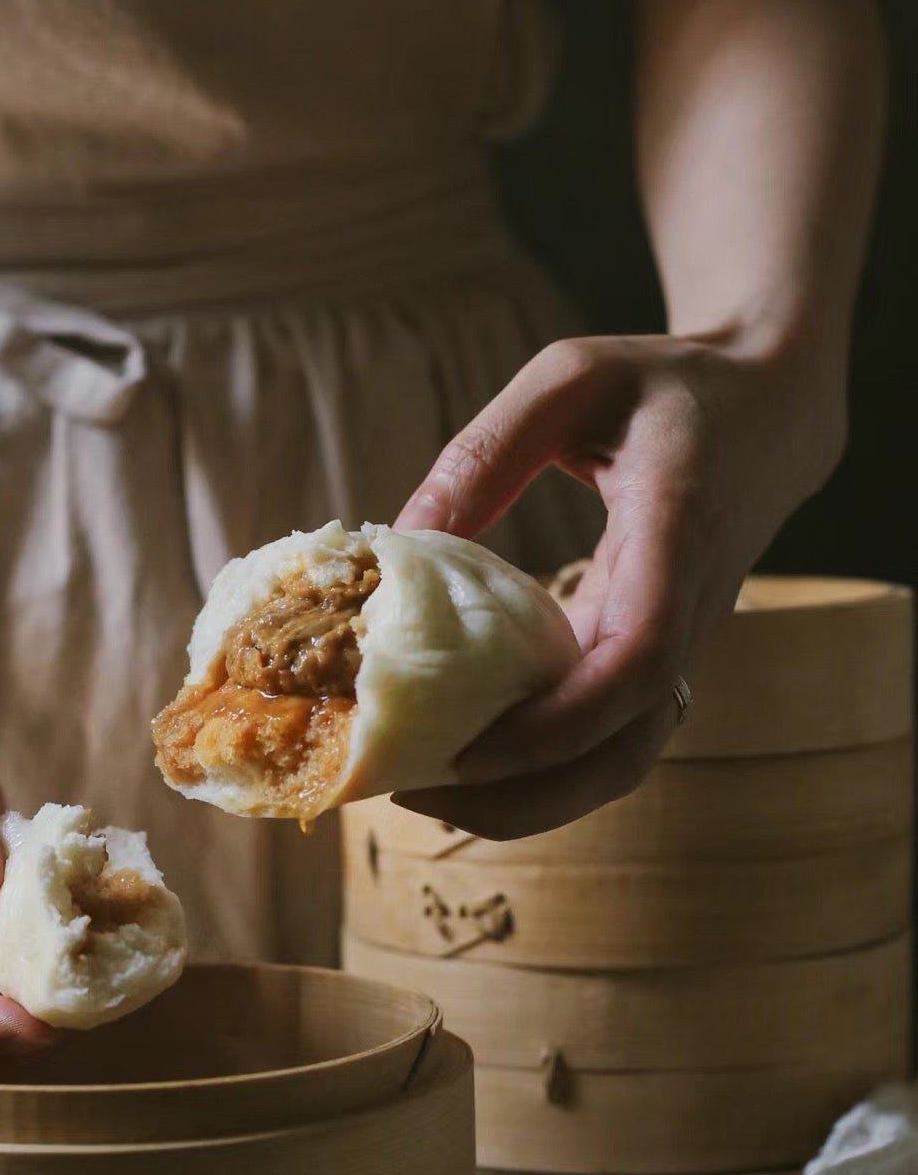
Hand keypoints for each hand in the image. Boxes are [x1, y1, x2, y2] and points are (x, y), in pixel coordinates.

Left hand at [394, 329, 844, 838]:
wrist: (772, 414)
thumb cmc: (668, 383)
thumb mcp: (571, 377)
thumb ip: (487, 449)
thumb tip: (402, 540)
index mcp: (677, 535)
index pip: (640, 658)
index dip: (560, 720)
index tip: (472, 747)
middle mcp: (687, 611)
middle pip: (628, 747)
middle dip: (526, 793)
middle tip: (416, 792)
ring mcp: (675, 645)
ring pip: (620, 760)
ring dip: (529, 798)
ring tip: (425, 789)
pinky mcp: (653, 657)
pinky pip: (606, 736)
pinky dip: (539, 766)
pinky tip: (460, 753)